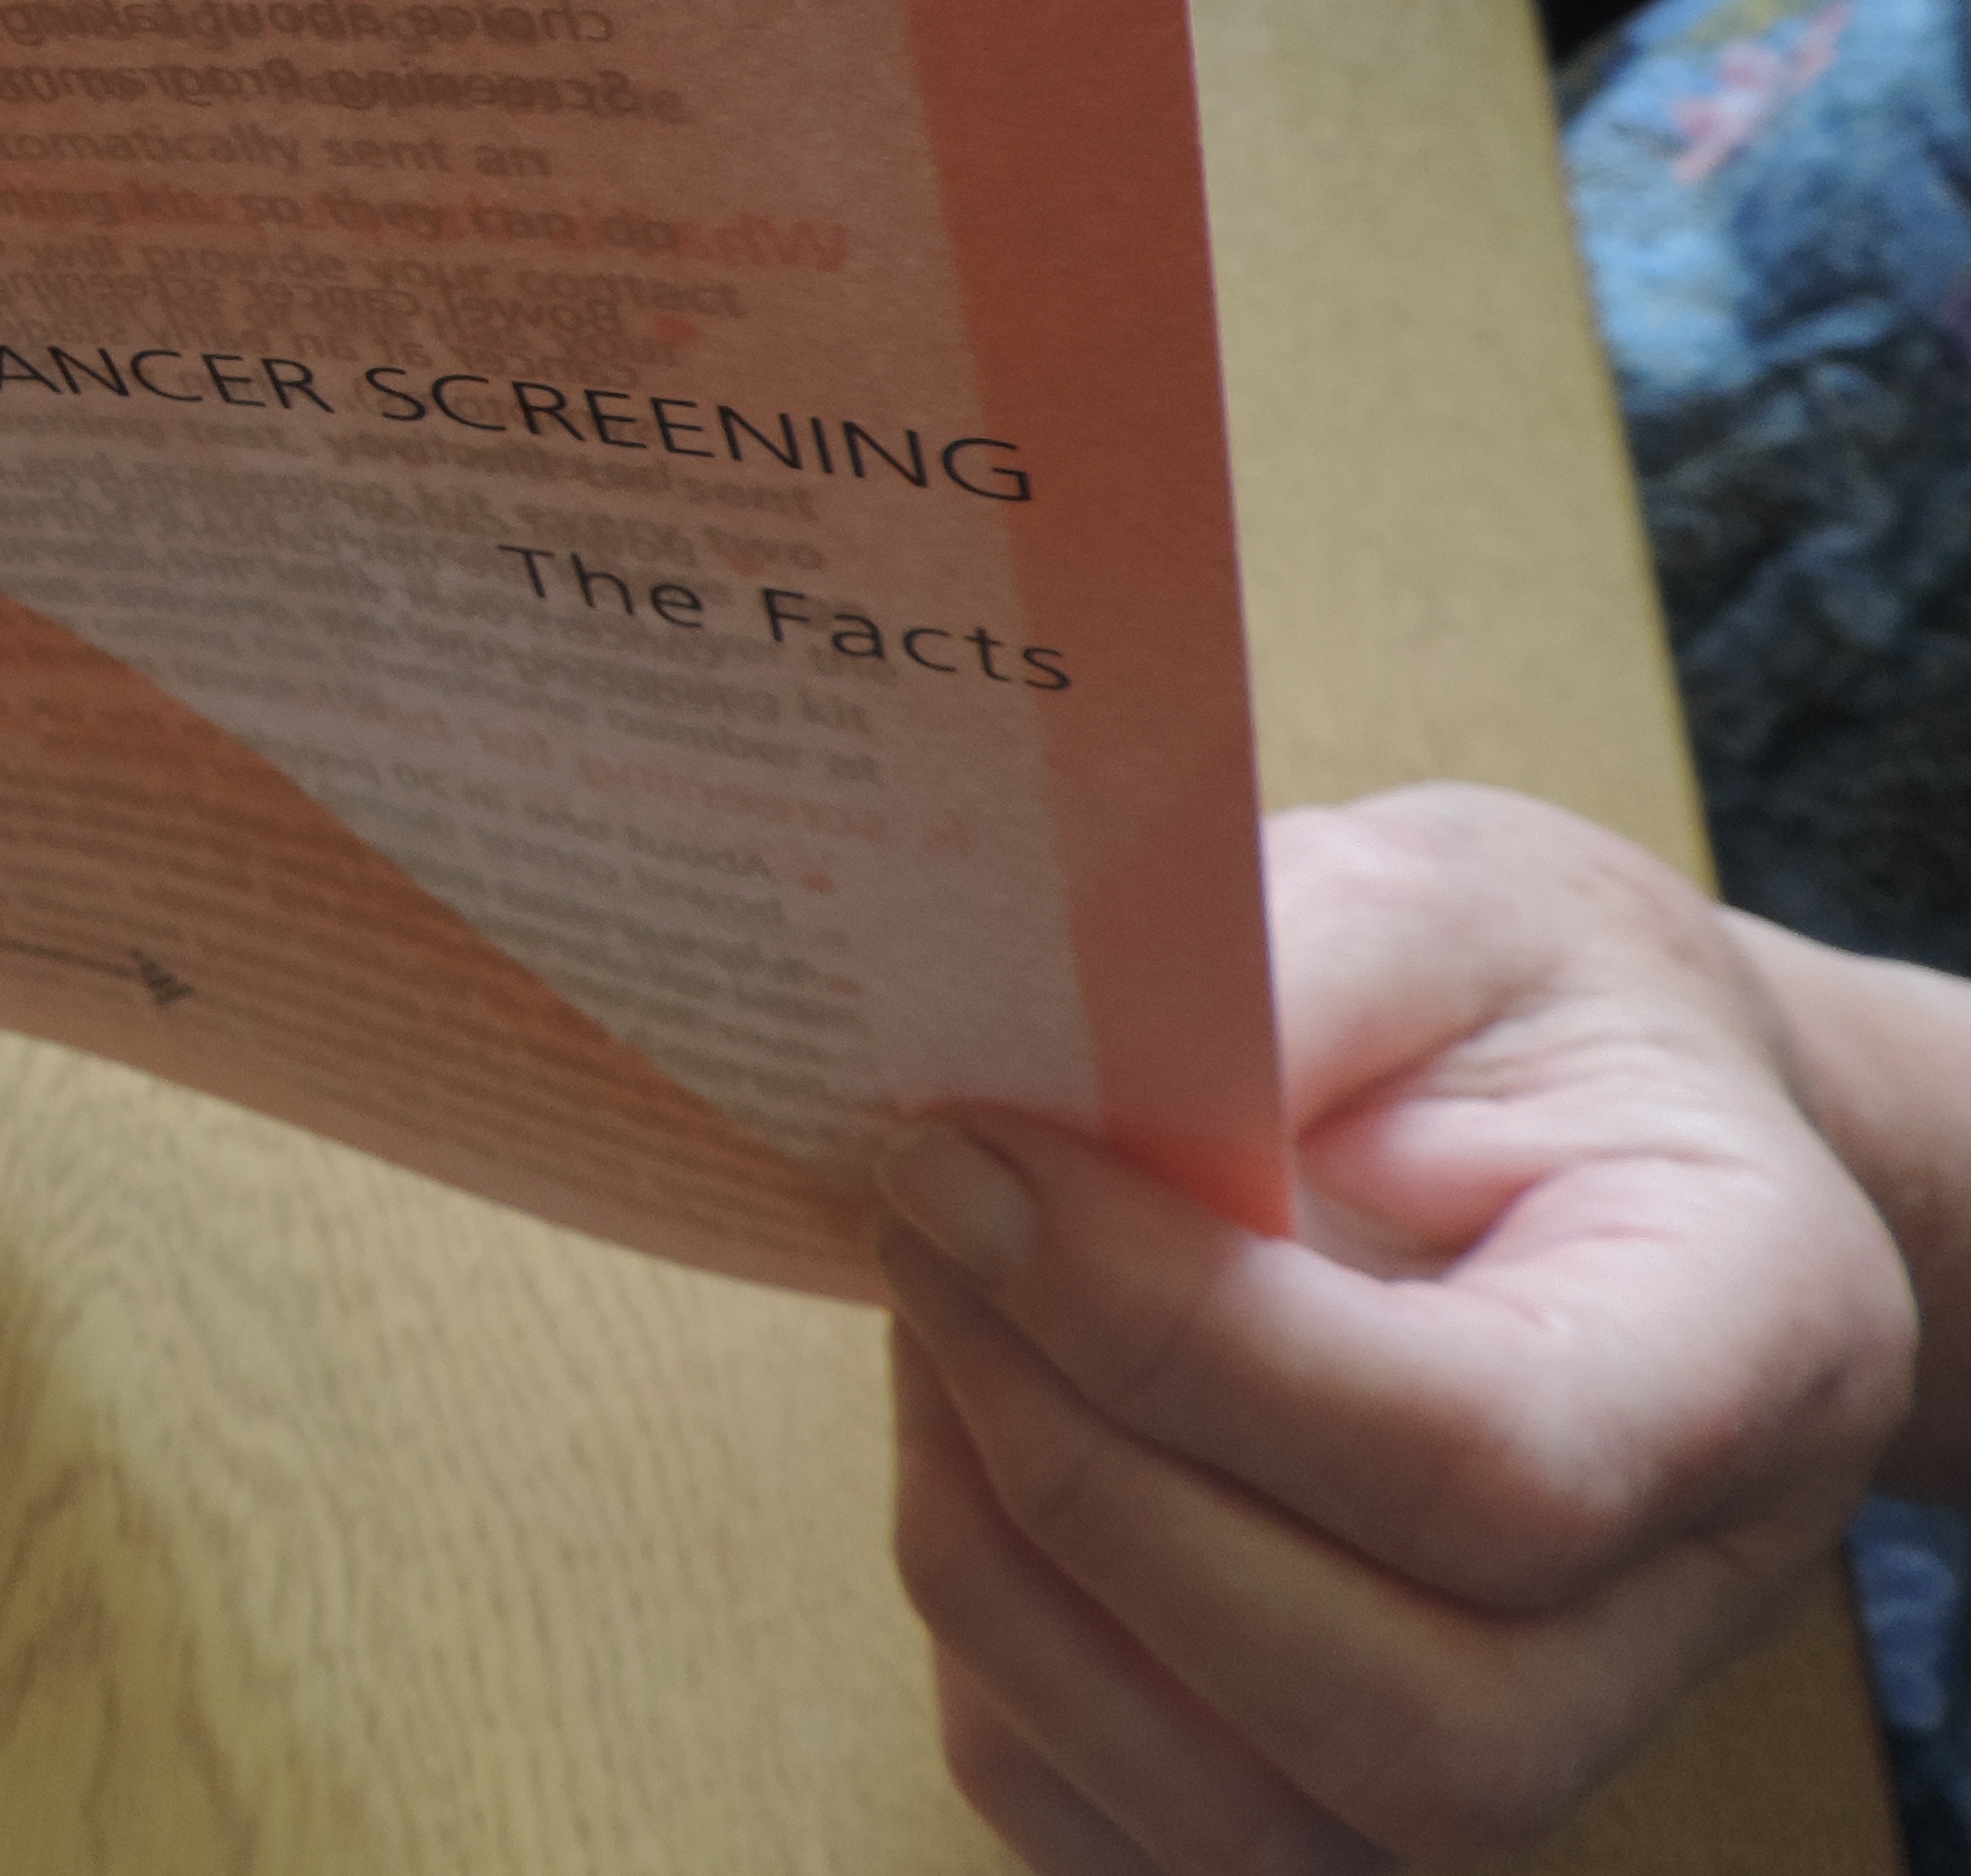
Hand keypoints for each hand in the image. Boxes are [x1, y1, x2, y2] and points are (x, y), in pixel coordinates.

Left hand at [873, 784, 1915, 1870]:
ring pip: (1247, 1814)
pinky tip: (961, 1436)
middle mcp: (1682, 1601)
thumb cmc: (1514, 1013)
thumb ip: (1285, 958)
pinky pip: (1123, 1829)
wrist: (1574, 1130)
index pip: (1494, 1463)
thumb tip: (1051, 1069)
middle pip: (1397, 1714)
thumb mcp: (1436, 895)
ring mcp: (1534, 1741)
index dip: (1186, 1337)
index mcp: (1756, 1345)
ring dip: (1006, 1565)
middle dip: (1081, 1477)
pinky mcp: (1348, 1791)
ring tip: (928, 1311)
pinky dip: (991, 1661)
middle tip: (921, 1223)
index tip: (970, 1159)